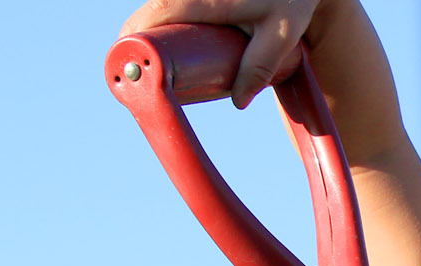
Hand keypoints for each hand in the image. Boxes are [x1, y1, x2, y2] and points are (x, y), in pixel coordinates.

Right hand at [119, 0, 325, 107]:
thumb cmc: (292, 2)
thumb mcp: (280, 35)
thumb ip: (259, 67)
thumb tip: (239, 101)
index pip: (159, 12)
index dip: (136, 35)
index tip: (128, 59)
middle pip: (152, 10)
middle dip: (139, 37)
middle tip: (137, 68)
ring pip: (161, 7)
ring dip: (151, 30)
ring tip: (148, 59)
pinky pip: (172, 5)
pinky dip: (163, 21)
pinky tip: (156, 40)